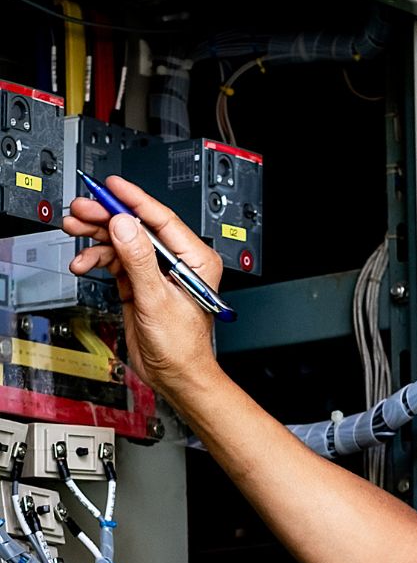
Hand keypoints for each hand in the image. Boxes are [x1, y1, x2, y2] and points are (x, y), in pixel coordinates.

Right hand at [63, 174, 222, 398]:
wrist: (176, 376)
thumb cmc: (182, 347)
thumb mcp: (158, 301)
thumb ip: (140, 262)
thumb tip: (126, 226)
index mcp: (195, 259)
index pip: (162, 219)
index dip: (134, 200)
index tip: (111, 186)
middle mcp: (176, 261)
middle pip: (137, 226)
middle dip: (106, 217)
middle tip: (80, 210)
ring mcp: (156, 271)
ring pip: (122, 241)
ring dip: (96, 237)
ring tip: (75, 232)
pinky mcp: (140, 282)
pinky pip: (115, 260)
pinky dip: (97, 259)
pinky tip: (84, 262)